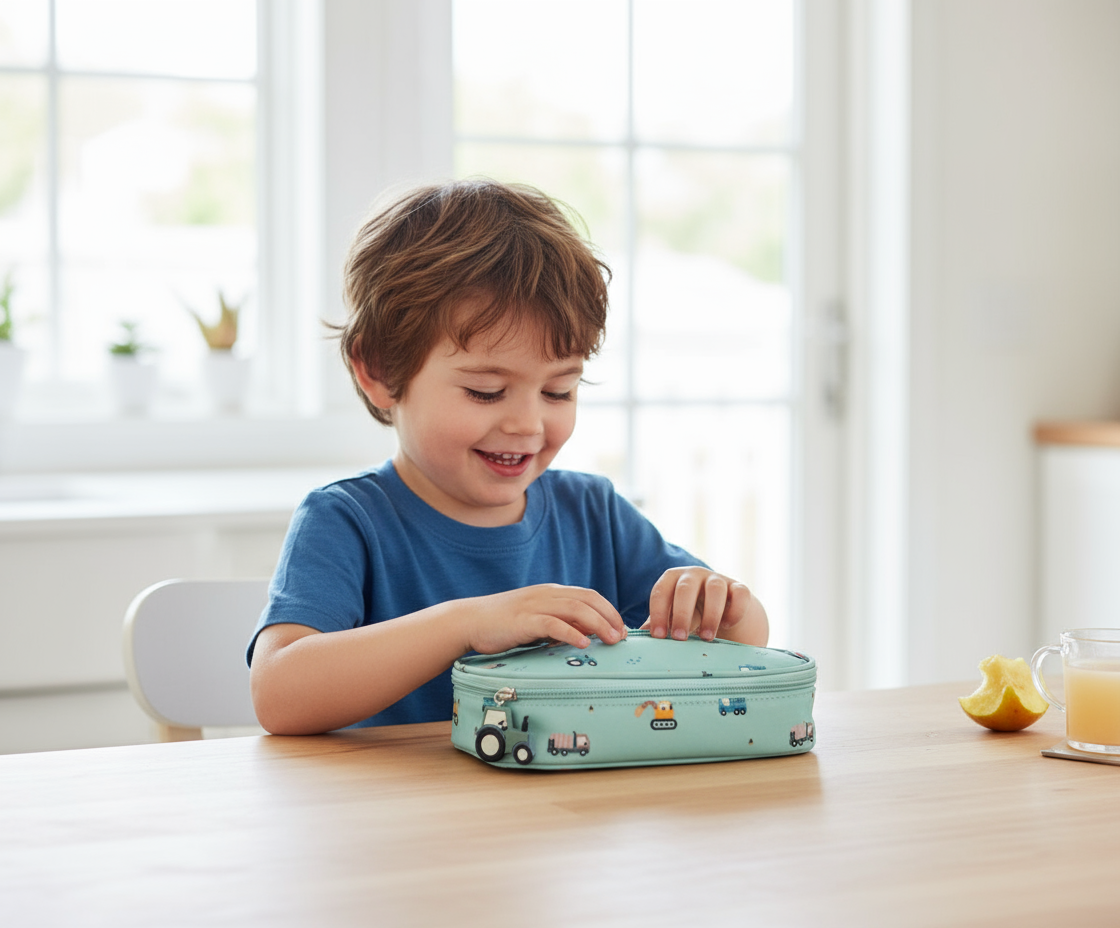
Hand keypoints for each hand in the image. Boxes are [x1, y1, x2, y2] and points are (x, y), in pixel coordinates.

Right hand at [461, 584, 627, 654]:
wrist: (470, 620)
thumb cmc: (504, 623)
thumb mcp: (537, 619)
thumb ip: (560, 622)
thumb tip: (587, 632)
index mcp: (552, 592)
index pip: (589, 595)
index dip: (609, 610)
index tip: (621, 628)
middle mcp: (547, 594)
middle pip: (588, 600)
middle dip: (609, 616)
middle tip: (622, 636)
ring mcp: (535, 605)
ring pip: (575, 609)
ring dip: (598, 624)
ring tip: (611, 640)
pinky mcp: (524, 620)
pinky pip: (553, 623)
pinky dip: (571, 632)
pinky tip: (582, 643)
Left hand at [642, 567, 764, 644]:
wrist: (723, 605)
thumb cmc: (691, 611)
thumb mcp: (672, 615)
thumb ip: (658, 623)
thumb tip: (639, 637)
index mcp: (672, 579)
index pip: (661, 591)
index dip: (658, 613)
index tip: (658, 636)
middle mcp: (694, 575)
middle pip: (686, 588)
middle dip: (682, 614)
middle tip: (679, 638)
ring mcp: (718, 579)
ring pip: (715, 588)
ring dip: (711, 614)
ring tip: (706, 638)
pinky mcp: (739, 588)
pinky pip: (740, 594)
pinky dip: (735, 610)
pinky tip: (728, 626)